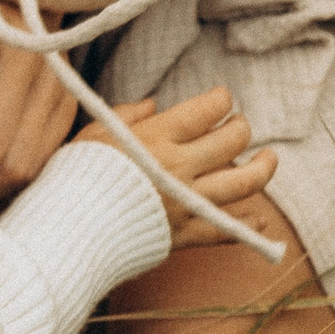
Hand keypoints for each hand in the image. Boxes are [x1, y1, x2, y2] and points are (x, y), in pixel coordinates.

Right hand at [76, 86, 278, 247]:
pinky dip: (249, 226)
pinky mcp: (184, 234)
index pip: (208, 109)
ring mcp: (186, 202)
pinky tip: (261, 220)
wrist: (66, 229)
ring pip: (245, 182)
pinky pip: (227, 230)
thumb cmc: (73, 177)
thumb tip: (152, 105)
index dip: (221, 100)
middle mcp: (179, 167)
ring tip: (268, 158)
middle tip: (238, 126)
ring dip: (264, 168)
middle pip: (232, 141)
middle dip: (241, 128)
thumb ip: (125, 116)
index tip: (221, 99)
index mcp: (157, 138)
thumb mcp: (93, 135)